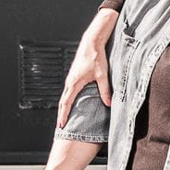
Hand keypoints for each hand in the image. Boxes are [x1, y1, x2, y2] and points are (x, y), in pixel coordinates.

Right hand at [55, 11, 116, 125]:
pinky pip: (68, 91)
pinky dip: (67, 99)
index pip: (66, 103)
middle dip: (61, 114)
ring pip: (65, 96)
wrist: (91, 43)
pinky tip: (71, 103)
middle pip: (63, 101)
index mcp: (74, 83)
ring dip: (64, 107)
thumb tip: (108, 103)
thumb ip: (105, 90)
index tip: (61, 124)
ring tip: (65, 117)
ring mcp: (70, 78)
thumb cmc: (95, 57)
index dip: (63, 115)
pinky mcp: (73, 76)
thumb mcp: (102, 75)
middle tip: (61, 126)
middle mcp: (70, 81)